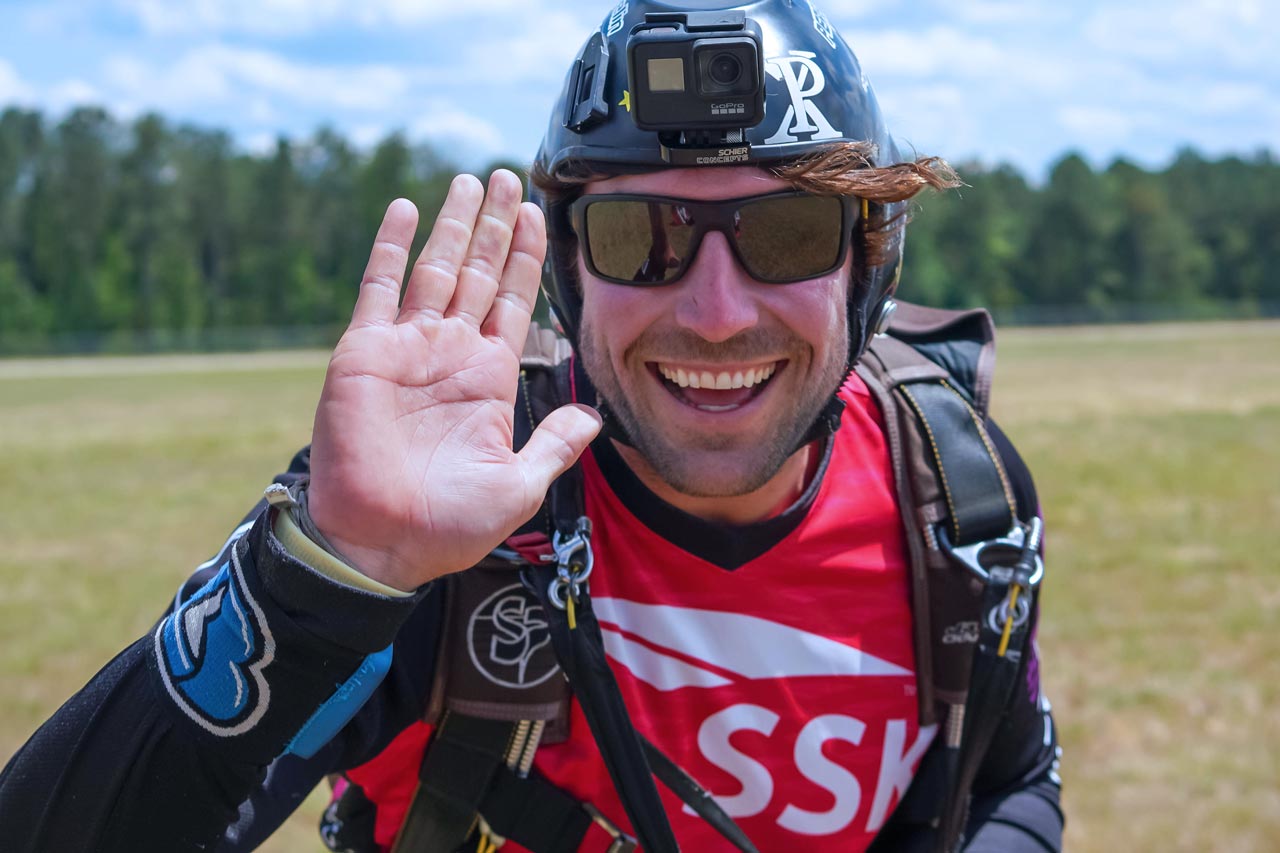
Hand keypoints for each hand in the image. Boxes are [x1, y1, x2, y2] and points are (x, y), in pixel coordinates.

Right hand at [306, 170, 600, 590]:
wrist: (382, 544)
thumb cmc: (449, 525)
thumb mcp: (520, 484)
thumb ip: (554, 444)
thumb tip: (594, 415)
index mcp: (488, 378)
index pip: (514, 301)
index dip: (527, 258)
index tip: (541, 215)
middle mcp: (450, 353)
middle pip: (480, 272)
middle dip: (496, 226)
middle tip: (510, 177)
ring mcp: (408, 348)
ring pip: (436, 267)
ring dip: (455, 224)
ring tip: (472, 180)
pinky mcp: (365, 351)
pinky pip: (379, 287)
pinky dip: (391, 246)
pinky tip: (406, 207)